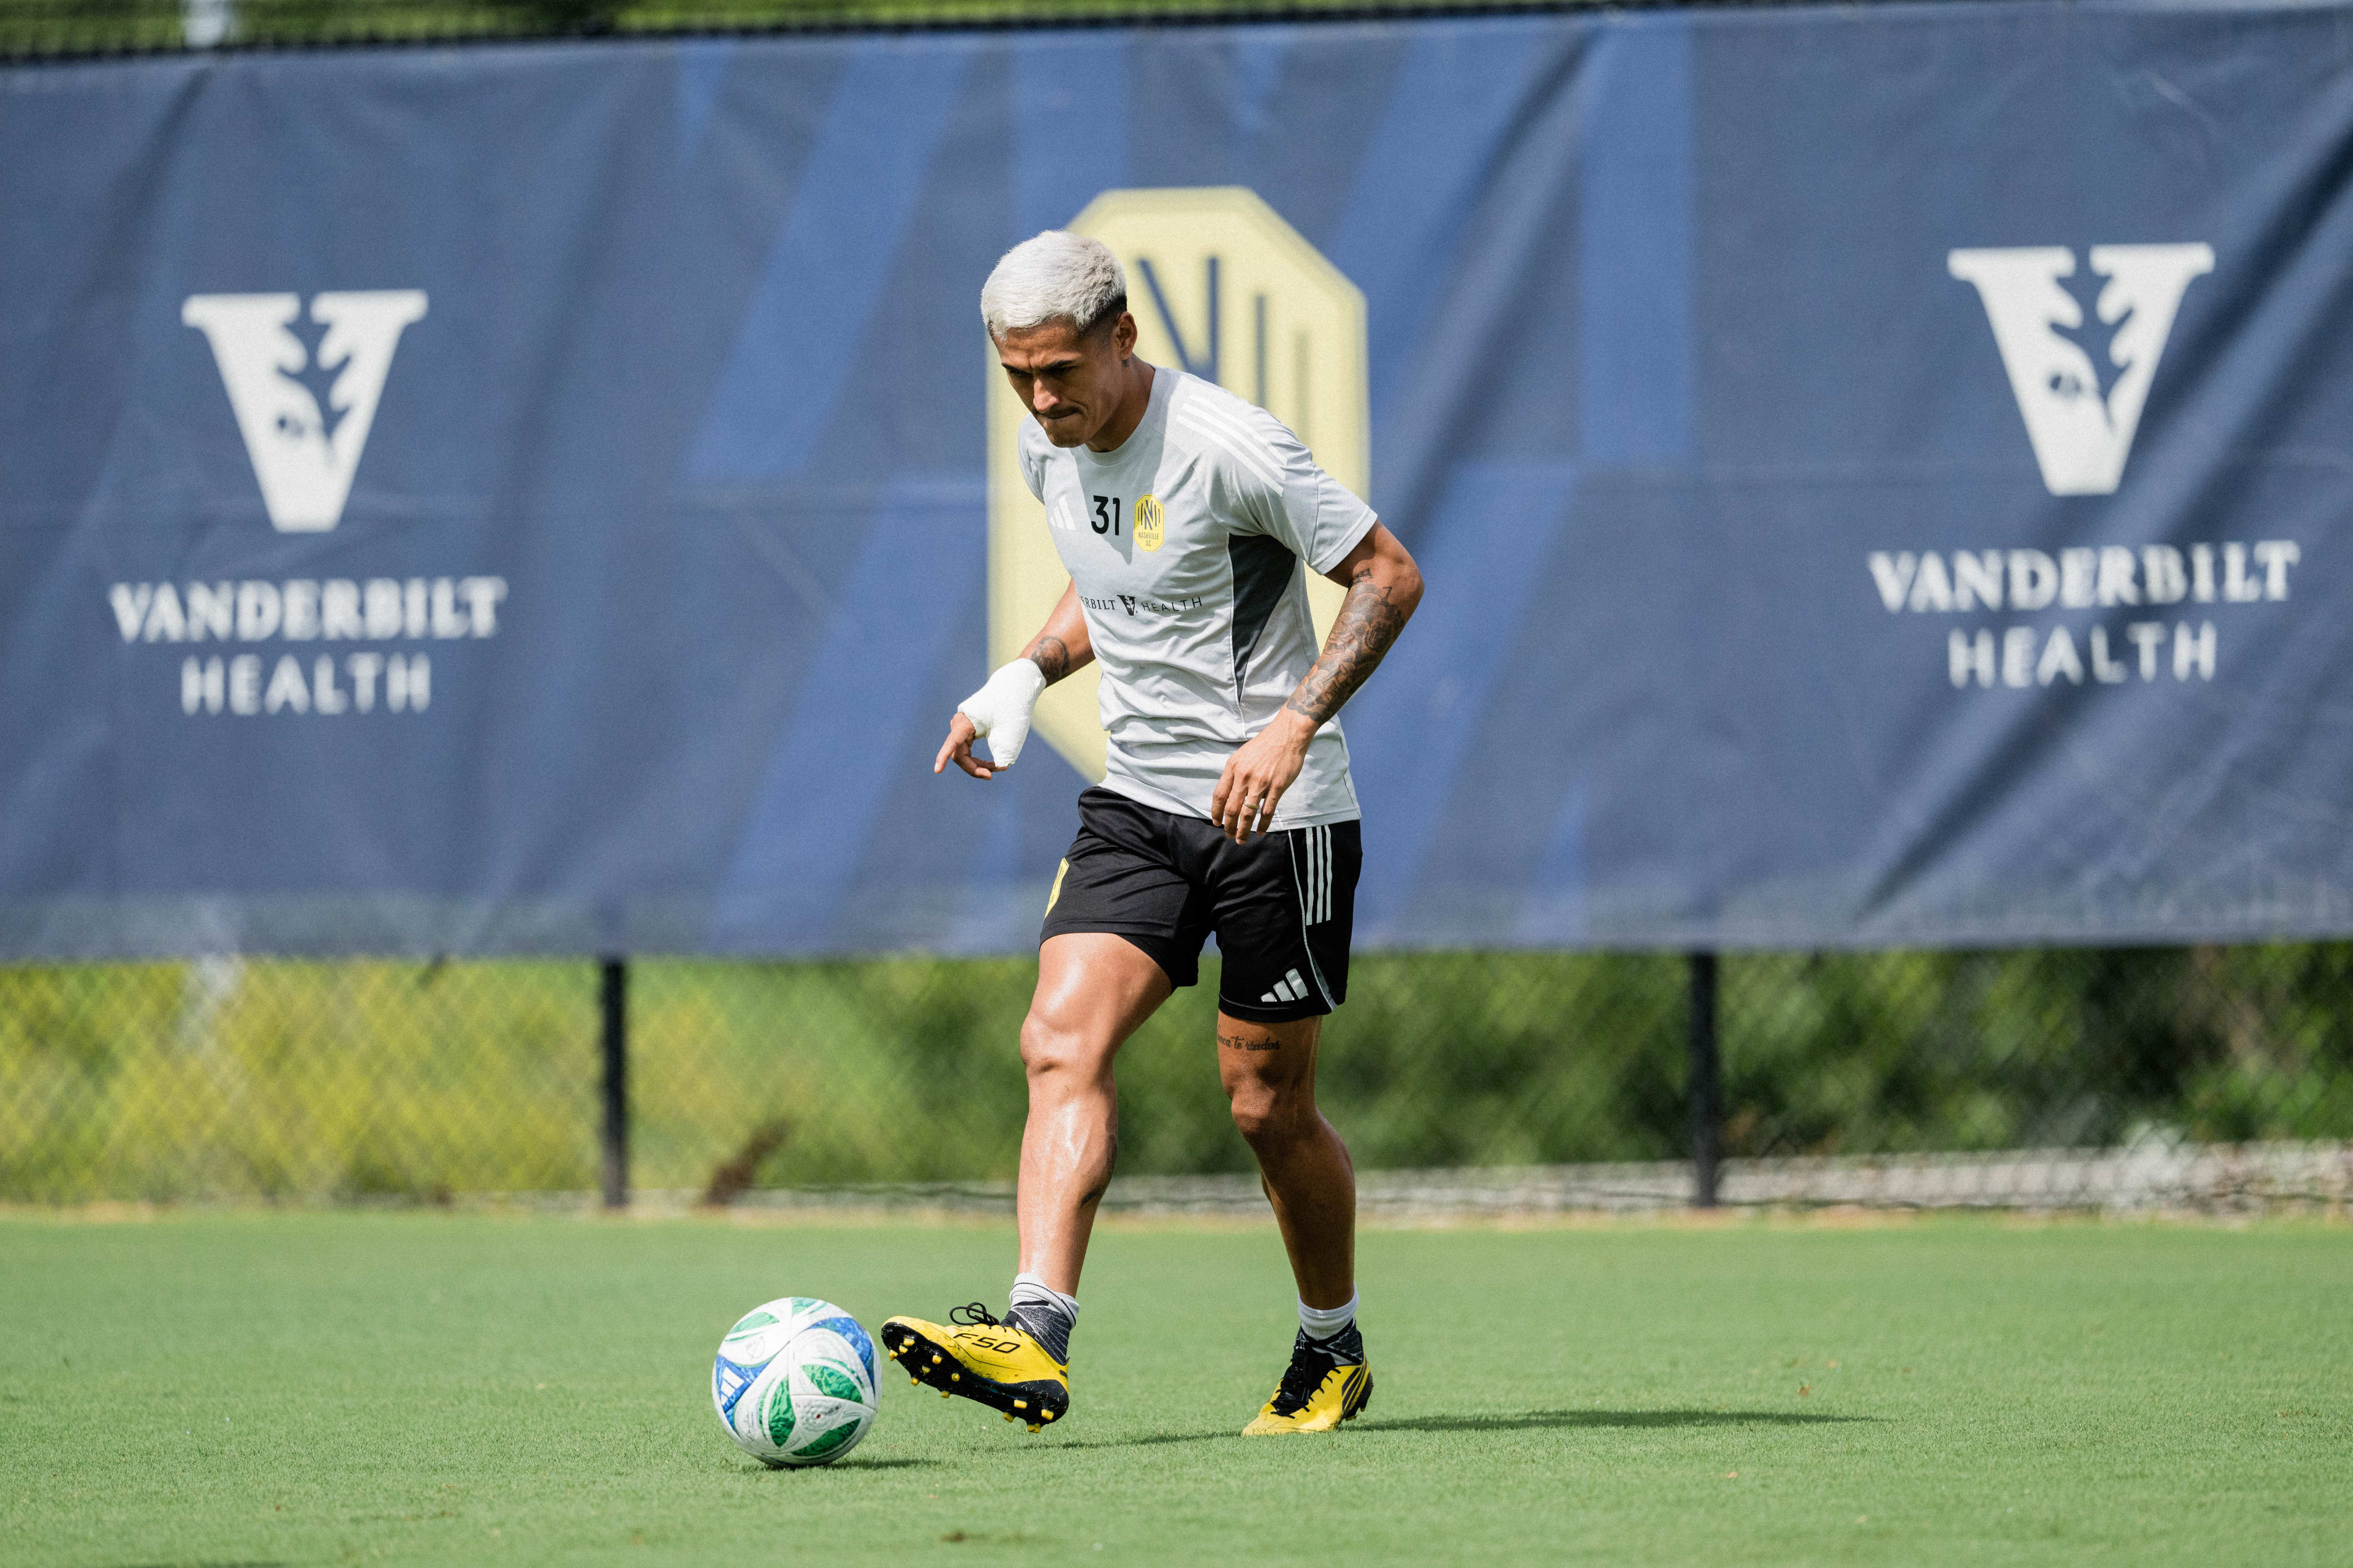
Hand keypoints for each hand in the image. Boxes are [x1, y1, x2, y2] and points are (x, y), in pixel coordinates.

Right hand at [935, 658, 1045, 780]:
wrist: (1014, 689)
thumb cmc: (1012, 710)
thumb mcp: (1009, 736)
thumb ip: (1001, 755)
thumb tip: (996, 767)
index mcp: (965, 721)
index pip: (952, 744)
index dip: (943, 758)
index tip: (937, 771)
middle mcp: (959, 724)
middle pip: (960, 754)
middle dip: (975, 768)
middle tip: (991, 775)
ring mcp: (962, 727)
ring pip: (964, 754)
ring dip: (978, 765)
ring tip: (997, 768)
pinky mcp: (968, 730)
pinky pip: (968, 750)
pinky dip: (979, 759)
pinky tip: (993, 765)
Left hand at [1211, 711, 1312, 842]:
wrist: (1287, 735)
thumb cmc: (1264, 745)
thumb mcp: (1242, 755)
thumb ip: (1234, 774)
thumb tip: (1229, 795)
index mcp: (1233, 767)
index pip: (1219, 795)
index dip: (1216, 812)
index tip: (1216, 823)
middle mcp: (1244, 776)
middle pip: (1232, 808)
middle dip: (1228, 826)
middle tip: (1229, 835)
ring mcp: (1261, 782)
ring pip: (1248, 813)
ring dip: (1243, 830)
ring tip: (1241, 839)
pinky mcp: (1277, 786)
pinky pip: (1267, 811)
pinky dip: (1263, 824)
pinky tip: (1260, 831)